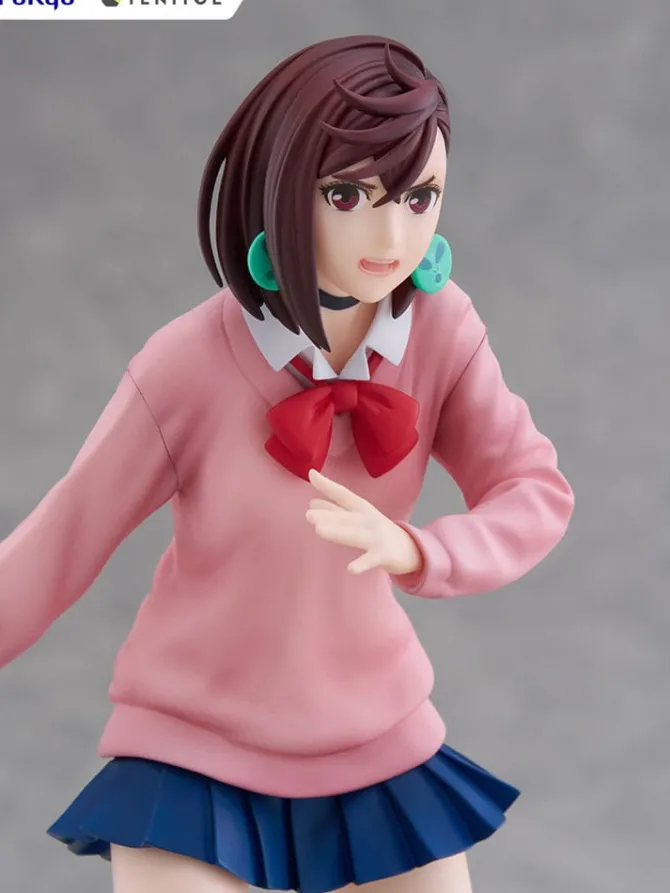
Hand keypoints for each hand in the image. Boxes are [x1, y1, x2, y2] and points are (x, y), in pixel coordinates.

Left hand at [305, 469, 423, 575]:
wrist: (411, 549)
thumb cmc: (378, 531)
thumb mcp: (359, 517)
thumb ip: (336, 511)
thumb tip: (311, 502)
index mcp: (362, 510)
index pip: (344, 495)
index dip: (328, 485)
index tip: (311, 474)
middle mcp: (369, 520)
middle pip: (346, 517)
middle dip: (328, 515)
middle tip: (308, 514)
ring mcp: (376, 537)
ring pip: (355, 535)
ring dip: (338, 532)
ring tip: (319, 530)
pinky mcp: (383, 555)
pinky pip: (371, 560)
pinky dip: (362, 564)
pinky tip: (351, 569)